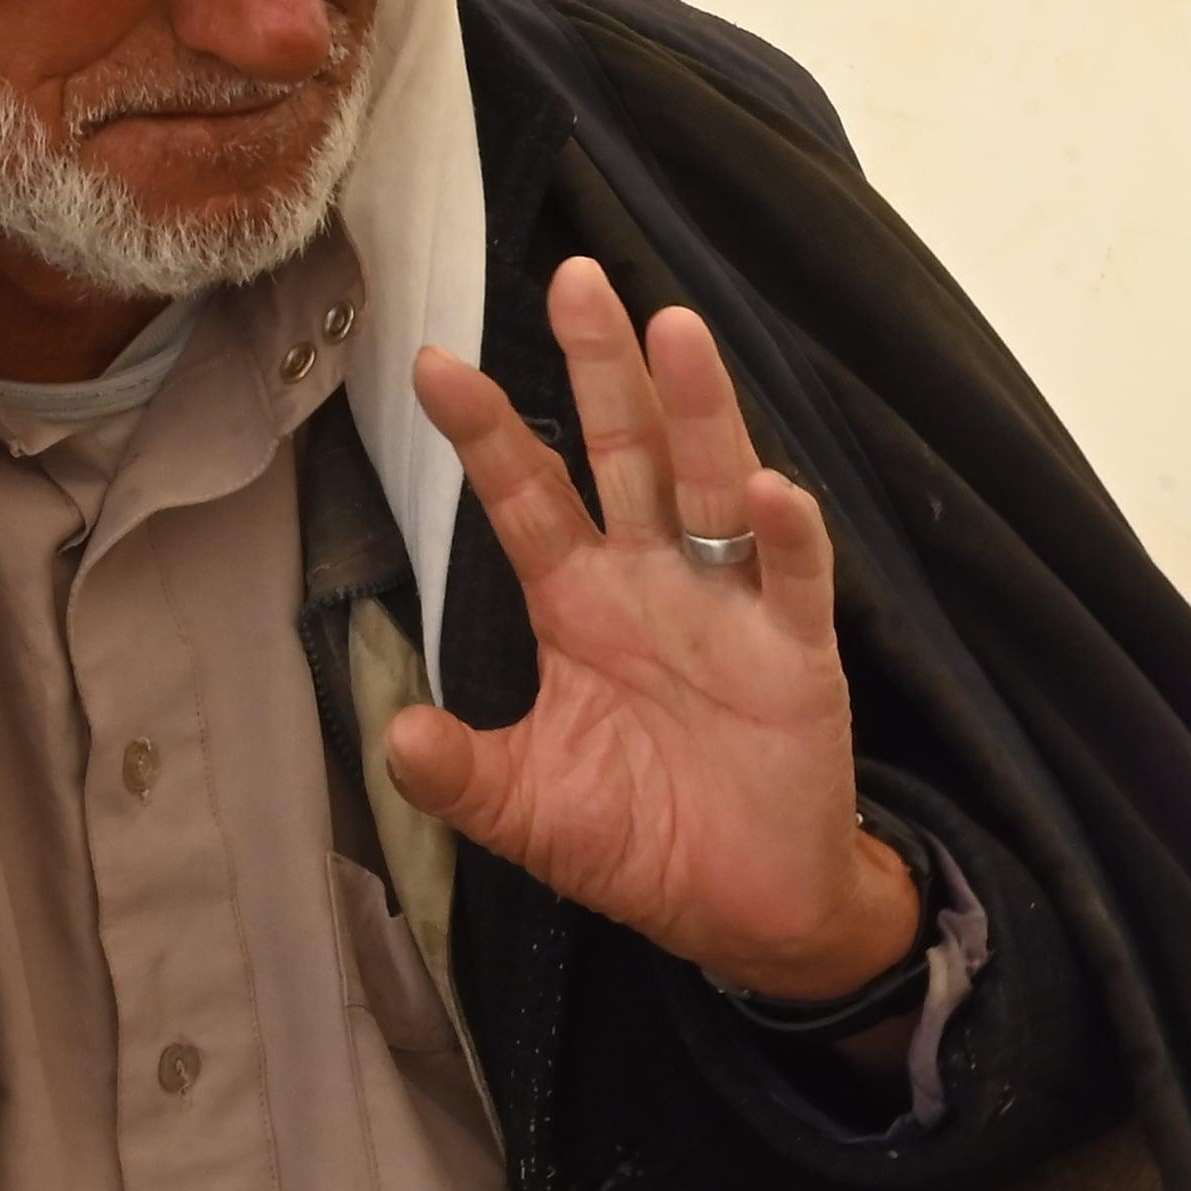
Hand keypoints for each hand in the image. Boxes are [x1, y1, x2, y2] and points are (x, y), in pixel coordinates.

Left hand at [389, 257, 923, 1002]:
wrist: (743, 912)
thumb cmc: (637, 843)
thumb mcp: (527, 813)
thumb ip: (463, 774)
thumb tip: (393, 736)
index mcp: (581, 604)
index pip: (527, 496)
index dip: (486, 432)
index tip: (432, 362)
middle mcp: (653, 582)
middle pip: (625, 453)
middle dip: (601, 367)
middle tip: (576, 278)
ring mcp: (729, 608)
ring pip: (710, 484)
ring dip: (697, 411)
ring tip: (673, 330)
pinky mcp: (797, 653)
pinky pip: (793, 579)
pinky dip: (784, 534)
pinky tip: (763, 491)